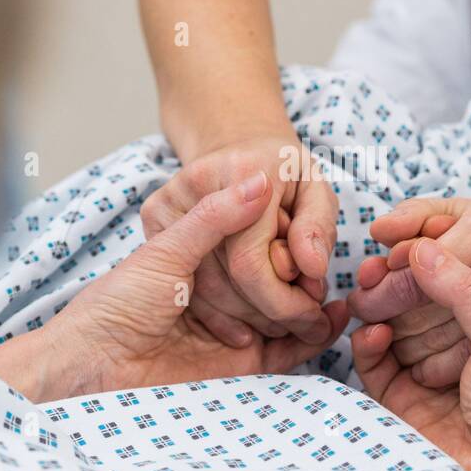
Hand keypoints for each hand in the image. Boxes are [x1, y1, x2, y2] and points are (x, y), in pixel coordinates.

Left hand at [0, 173, 347, 400]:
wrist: (93, 364)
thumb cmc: (118, 301)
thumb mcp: (167, 250)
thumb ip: (215, 218)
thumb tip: (261, 182)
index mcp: (205, 259)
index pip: (259, 245)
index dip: (284, 240)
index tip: (301, 225)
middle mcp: (223, 293)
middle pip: (279, 281)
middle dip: (304, 275)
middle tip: (320, 266)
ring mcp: (236, 329)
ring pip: (289, 315)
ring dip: (314, 304)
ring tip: (340, 292)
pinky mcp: (243, 366)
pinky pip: (287, 353)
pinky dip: (313, 338)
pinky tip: (333, 319)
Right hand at [141, 130, 338, 347]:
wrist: (239, 145)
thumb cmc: (284, 171)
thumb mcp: (317, 189)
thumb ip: (317, 228)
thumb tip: (312, 269)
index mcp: (240, 172)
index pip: (250, 262)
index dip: (283, 301)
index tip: (312, 315)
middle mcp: (193, 185)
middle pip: (224, 282)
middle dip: (269, 313)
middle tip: (304, 323)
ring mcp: (166, 203)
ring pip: (203, 291)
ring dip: (247, 319)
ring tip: (281, 322)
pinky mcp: (152, 219)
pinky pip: (186, 284)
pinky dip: (220, 315)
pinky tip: (247, 324)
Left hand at [348, 197, 470, 387]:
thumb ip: (422, 215)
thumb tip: (378, 230)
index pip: (416, 258)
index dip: (384, 275)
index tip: (366, 282)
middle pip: (421, 298)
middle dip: (382, 307)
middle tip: (365, 311)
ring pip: (436, 335)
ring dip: (400, 341)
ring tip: (389, 335)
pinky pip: (466, 363)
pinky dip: (431, 367)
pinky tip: (422, 360)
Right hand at [354, 236, 470, 470]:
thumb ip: (463, 289)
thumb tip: (421, 249)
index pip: (447, 279)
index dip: (424, 259)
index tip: (404, 240)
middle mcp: (454, 342)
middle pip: (412, 300)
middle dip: (391, 281)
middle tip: (374, 264)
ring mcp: (424, 369)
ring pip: (388, 326)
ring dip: (376, 307)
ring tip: (367, 292)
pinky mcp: (400, 399)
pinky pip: (374, 364)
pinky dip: (367, 344)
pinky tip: (372, 331)